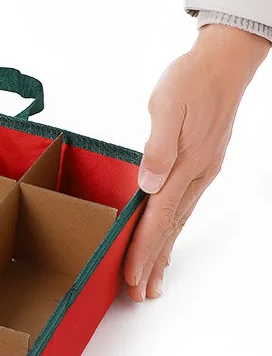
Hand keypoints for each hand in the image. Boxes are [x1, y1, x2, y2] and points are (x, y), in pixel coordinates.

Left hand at [124, 24, 268, 301]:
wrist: (223, 62)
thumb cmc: (191, 80)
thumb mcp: (168, 106)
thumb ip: (159, 147)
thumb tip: (149, 182)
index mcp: (185, 166)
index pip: (159, 218)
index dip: (143, 250)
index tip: (131, 276)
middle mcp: (195, 176)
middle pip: (169, 230)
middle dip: (152, 263)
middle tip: (138, 294)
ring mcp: (200, 174)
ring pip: (177, 223)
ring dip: (162, 253)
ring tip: (151, 281)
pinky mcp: (200, 167)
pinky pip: (182, 209)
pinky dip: (171, 231)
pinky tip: (165, 240)